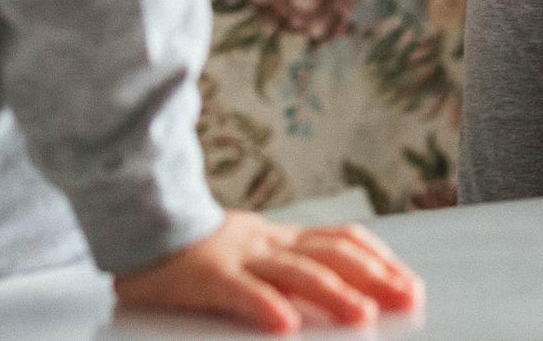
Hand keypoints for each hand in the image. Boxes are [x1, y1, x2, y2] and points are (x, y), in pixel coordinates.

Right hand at [112, 212, 423, 331]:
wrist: (133, 217)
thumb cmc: (189, 249)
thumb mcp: (246, 251)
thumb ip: (283, 265)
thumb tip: (334, 289)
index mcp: (277, 237)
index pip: (339, 241)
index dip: (377, 260)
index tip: (409, 282)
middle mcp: (265, 242)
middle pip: (330, 255)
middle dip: (373, 278)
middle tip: (407, 299)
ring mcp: (236, 256)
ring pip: (293, 272)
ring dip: (332, 294)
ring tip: (362, 316)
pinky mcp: (204, 276)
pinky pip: (238, 291)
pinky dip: (264, 306)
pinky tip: (284, 325)